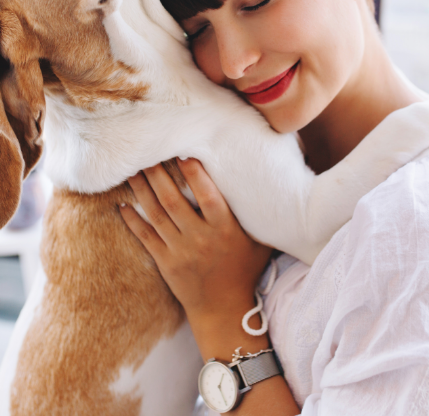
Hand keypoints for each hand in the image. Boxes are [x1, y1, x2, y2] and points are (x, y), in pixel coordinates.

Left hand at [120, 159, 271, 325]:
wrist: (225, 311)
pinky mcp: (166, 263)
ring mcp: (180, 251)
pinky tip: (122, 205)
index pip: (208, 196)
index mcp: (225, 229)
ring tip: (132, 170)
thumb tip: (270, 187)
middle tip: (147, 153)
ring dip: (142, 191)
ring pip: (156, 215)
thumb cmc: (245, 271)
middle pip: (174, 201)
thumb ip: (258, 217)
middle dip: (158, 175)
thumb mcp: (260, 243)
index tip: (183, 153)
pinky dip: (133, 221)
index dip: (195, 174)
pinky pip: (146, 237)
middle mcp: (201, 238)